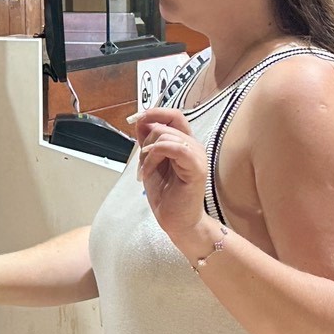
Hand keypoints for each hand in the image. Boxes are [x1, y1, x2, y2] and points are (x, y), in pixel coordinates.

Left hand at [135, 108, 210, 246]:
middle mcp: (193, 146)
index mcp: (184, 143)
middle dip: (146, 139)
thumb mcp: (149, 161)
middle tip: (142, 161)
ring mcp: (197, 156)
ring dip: (148, 153)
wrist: (177, 221)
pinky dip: (155, 156)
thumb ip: (147, 140)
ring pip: (166, 135)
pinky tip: (149, 171)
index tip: (137, 118)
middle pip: (166, 124)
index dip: (155, 112)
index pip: (173, 115)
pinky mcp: (196, 168)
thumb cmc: (166, 194)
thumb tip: (141, 120)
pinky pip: (175, 148)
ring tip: (146, 171)